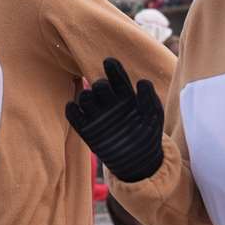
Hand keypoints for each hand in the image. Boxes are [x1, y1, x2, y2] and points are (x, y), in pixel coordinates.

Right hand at [65, 58, 164, 183]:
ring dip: (86, 96)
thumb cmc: (148, 136)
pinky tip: (74, 108)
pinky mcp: (87, 130)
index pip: (117, 77)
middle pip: (99, 85)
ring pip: (85, 97)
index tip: (109, 62)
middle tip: (102, 88)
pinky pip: (73, 115)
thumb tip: (142, 82)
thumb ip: (149, 99)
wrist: (139, 162)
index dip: (113, 68)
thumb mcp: (153, 117)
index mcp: (126, 96)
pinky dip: (71, 110)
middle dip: (99, 85)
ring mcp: (97, 116)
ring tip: (90, 99)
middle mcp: (110, 103)